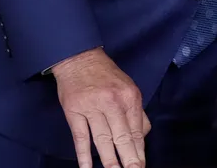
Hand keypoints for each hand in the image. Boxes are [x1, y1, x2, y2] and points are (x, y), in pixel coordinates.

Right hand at [51, 47, 150, 167]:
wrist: (79, 58)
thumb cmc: (106, 75)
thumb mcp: (129, 88)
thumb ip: (136, 112)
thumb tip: (142, 136)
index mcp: (130, 97)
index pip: (137, 130)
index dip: (139, 150)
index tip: (141, 166)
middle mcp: (113, 103)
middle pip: (122, 137)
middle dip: (128, 159)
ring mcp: (92, 108)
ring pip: (102, 139)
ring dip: (109, 160)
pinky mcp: (74, 112)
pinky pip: (80, 137)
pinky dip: (83, 154)